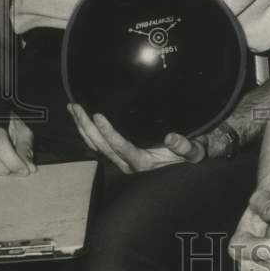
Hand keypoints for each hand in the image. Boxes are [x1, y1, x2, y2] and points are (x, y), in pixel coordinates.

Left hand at [69, 103, 206, 172]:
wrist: (190, 156)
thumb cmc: (193, 150)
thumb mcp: (196, 150)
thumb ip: (187, 148)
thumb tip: (172, 138)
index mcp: (143, 163)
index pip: (120, 147)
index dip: (108, 132)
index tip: (98, 115)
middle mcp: (128, 164)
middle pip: (101, 146)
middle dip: (86, 126)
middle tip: (75, 106)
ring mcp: (121, 160)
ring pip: (95, 146)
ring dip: (82, 127)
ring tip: (73, 108)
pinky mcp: (119, 154)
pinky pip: (98, 144)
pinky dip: (87, 131)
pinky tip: (80, 118)